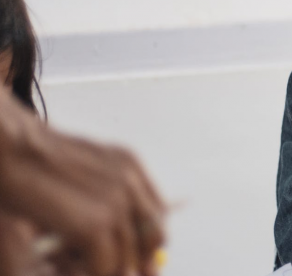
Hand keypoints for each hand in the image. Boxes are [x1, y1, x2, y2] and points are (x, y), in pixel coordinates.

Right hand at [0, 89, 166, 275]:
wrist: (7, 148)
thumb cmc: (28, 160)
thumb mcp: (78, 173)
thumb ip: (103, 197)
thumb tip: (125, 237)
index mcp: (129, 165)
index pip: (157, 212)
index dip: (147, 240)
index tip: (139, 258)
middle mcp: (130, 182)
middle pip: (154, 236)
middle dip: (137, 259)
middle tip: (115, 270)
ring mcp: (115, 203)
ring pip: (128, 256)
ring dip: (107, 269)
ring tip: (74, 265)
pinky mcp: (95, 225)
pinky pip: (105, 266)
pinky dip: (92, 272)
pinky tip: (67, 267)